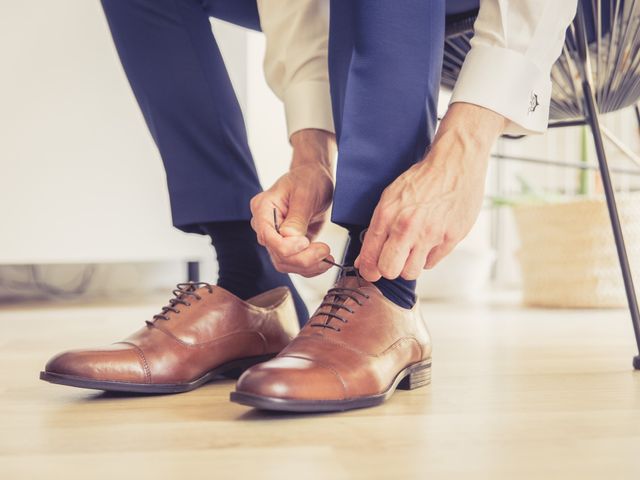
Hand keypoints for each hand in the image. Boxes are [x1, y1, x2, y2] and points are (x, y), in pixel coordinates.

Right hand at [250, 129, 335, 276]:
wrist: (314, 177)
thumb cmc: (308, 179)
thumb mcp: (305, 194)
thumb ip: (297, 218)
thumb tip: (291, 240)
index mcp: (263, 208)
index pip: (268, 237)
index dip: (287, 247)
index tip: (307, 241)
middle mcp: (264, 225)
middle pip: (277, 255)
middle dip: (302, 259)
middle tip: (325, 250)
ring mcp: (275, 237)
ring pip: (285, 264)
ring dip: (308, 266)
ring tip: (327, 256)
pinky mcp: (287, 245)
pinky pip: (294, 264)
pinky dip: (310, 267)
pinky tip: (324, 260)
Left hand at [355, 103, 505, 280]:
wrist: (454, 163)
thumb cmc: (422, 179)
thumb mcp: (390, 197)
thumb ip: (377, 229)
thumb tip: (365, 258)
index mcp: (387, 216)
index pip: (370, 258)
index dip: (368, 269)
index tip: (371, 270)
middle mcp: (407, 227)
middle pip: (389, 271)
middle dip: (389, 269)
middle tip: (393, 260)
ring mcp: (430, 235)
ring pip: (411, 273)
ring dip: (410, 265)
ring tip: (413, 249)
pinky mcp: (450, 238)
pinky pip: (432, 263)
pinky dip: (428, 256)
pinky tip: (430, 240)